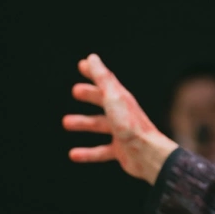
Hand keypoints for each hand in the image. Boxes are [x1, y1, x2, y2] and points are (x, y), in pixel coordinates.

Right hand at [63, 53, 177, 183]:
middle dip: (90, 95)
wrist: (149, 154)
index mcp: (122, 99)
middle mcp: (123, 114)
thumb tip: (91, 57)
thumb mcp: (113, 98)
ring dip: (84, 122)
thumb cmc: (130, 124)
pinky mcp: (121, 150)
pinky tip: (73, 155)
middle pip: (104, 101)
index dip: (94, 72)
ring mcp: (122, 132)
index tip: (82, 65)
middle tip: (75, 91)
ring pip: (100, 125)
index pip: (106, 81)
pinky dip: (88, 152)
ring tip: (65, 122)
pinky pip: (101, 151)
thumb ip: (102, 79)